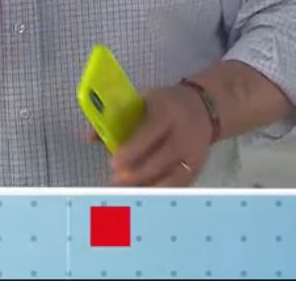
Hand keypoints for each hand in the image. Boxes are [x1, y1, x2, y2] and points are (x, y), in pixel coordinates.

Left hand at [95, 85, 214, 187]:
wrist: (204, 107)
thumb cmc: (164, 104)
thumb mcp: (142, 101)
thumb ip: (118, 118)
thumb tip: (91, 137)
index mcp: (167, 113)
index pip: (149, 134)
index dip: (132, 151)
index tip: (113, 163)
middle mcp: (183, 134)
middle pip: (160, 160)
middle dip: (136, 174)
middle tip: (116, 179)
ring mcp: (193, 154)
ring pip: (170, 177)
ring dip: (147, 186)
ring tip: (125, 191)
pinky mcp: (198, 168)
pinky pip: (178, 185)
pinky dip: (159, 191)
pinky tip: (143, 195)